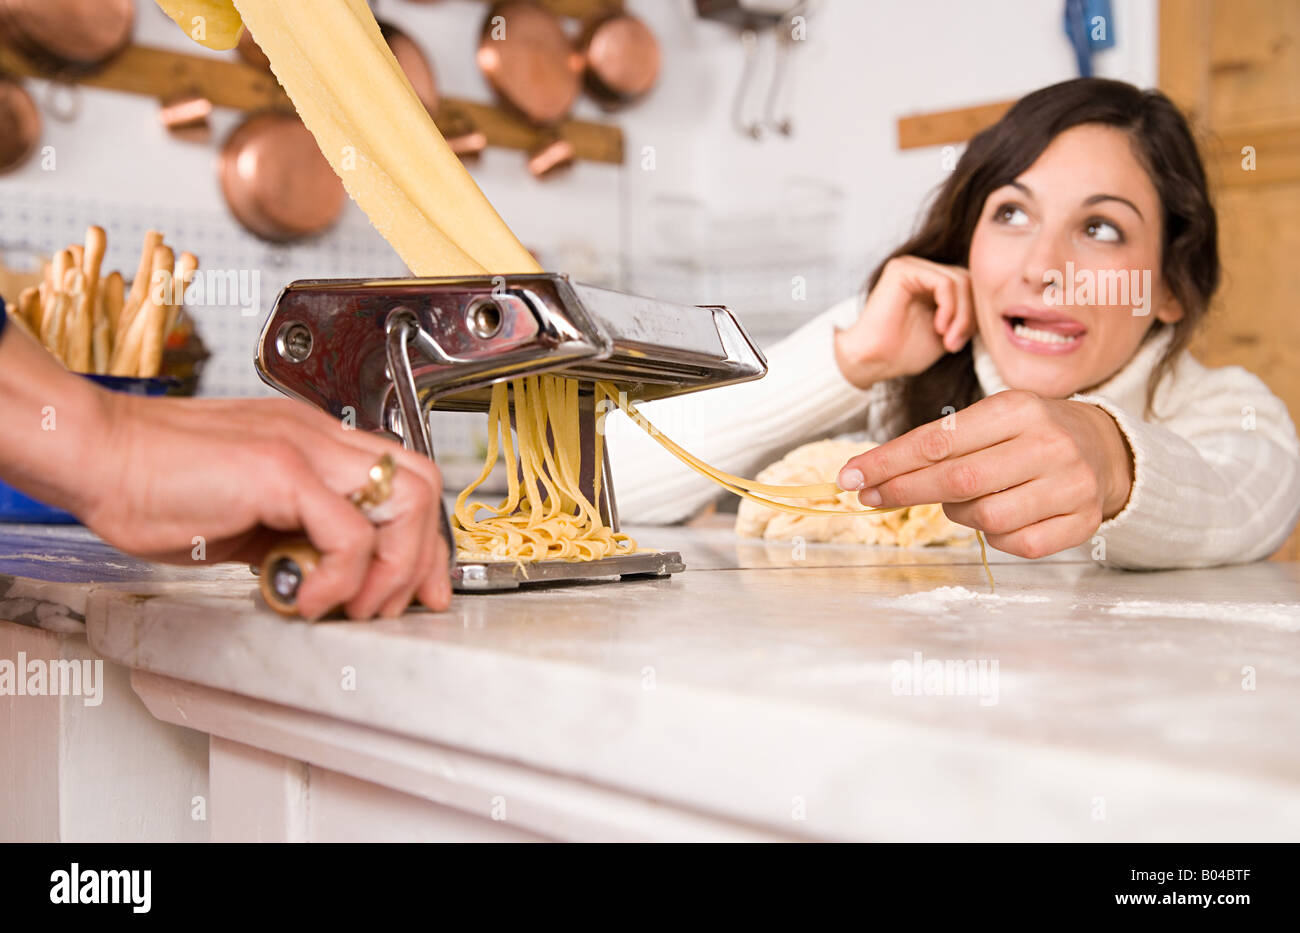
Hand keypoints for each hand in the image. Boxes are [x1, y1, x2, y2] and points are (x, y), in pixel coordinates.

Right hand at [84, 392, 451, 619]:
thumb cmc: (151, 482)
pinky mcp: (281, 469)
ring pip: (404, 501)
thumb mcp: (245, 516)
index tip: (419, 586)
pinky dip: (342, 576)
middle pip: (421, 485)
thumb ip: (293, 535)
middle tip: (400, 604)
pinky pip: (350, 532)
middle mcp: (320, 437)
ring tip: (354, 607)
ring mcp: (305, 448)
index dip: (422, 539)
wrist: (95, 455)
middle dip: (424, 556)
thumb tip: (323, 575)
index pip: (404, 480)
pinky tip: (307, 598)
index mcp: (316, 442)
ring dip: (393, 568)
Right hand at [833, 256, 976, 388]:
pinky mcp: (903, 269)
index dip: (973, 314)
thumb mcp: (948, 332)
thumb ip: (966, 315)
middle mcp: (921, 269)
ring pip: (959, 281)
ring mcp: (911, 266)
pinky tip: (940, 327)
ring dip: (961, 315)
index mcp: (930, 282)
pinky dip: (950, 307)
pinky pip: (944, 282)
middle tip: (956, 343)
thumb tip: (993, 308)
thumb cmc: (903, 351)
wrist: (873, 361)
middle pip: (968, 280)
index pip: (969, 286)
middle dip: (969, 315)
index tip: (960, 343)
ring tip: (949, 339)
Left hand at [836, 390, 1133, 558]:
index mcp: (1019, 409)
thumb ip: (942, 442)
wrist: (1105, 448)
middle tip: (868, 496)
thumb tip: (874, 473)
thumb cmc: (1030, 433)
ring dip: (958, 514)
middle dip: (903, 491)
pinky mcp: (1082, 522)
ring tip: (960, 500)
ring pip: (986, 518)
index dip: (888, 462)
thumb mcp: (991, 419)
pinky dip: (995, 536)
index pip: (938, 440)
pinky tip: (997, 517)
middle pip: (957, 481)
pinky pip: (1017, 543)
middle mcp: (1048, 445)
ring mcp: (1070, 486)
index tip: (850, 476)